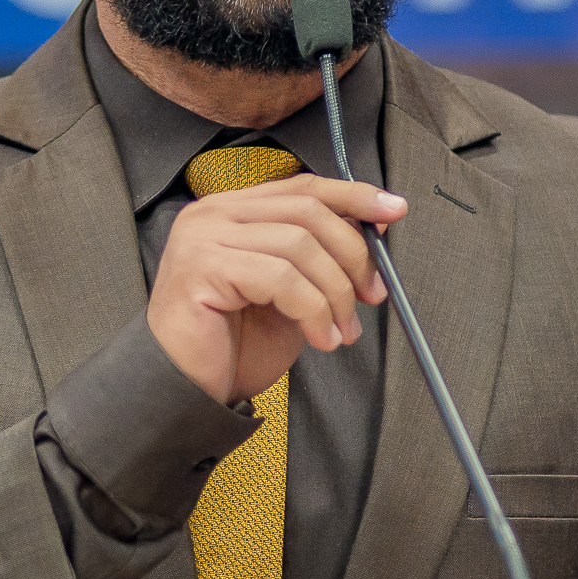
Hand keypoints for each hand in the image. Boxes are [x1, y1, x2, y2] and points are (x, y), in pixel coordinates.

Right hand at [148, 175, 406, 404]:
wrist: (183, 390)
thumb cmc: (232, 346)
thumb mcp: (291, 294)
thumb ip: (319, 259)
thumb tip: (374, 227)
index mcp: (232, 211)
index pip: (302, 187)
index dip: (353, 195)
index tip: (394, 210)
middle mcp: (212, 213)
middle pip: (307, 211)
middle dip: (352, 253)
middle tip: (373, 295)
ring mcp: (203, 236)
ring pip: (299, 244)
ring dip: (335, 292)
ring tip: (341, 331)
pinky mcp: (201, 266)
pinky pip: (280, 277)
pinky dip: (313, 310)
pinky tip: (320, 338)